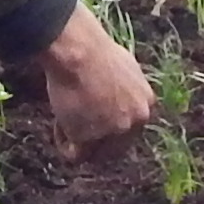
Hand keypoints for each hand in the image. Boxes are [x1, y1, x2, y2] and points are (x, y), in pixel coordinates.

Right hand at [30, 2, 154, 154]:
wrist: (77, 50)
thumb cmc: (92, 51)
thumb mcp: (123, 68)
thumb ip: (125, 90)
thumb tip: (116, 97)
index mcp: (146, 103)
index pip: (129, 128)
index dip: (107, 124)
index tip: (91, 116)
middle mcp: (135, 121)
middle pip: (115, 147)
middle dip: (95, 140)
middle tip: (76, 127)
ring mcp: (114, 131)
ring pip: (94, 152)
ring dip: (78, 140)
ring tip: (63, 117)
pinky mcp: (90, 138)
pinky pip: (74, 154)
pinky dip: (63, 143)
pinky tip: (58, 124)